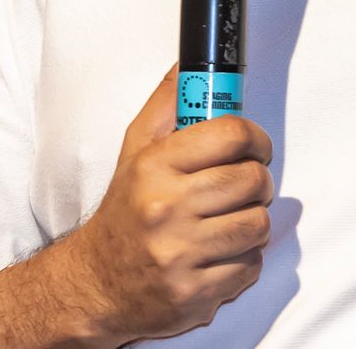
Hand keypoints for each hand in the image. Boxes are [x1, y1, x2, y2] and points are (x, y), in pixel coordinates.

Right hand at [72, 63, 274, 343]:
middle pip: (253, 180)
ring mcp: (181, 254)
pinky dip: (244, 261)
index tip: (255, 145)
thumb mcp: (135, 149)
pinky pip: (250, 266)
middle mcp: (167, 208)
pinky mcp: (194, 295)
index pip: (231, 134)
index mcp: (155, 166)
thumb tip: (188, 61)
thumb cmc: (124, 210)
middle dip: (258, 181)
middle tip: (244, 185)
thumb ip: (167, 104)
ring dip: (253, 222)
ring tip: (230, 220)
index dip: (256, 137)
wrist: (96, 283)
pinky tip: (219, 254)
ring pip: (259, 225)